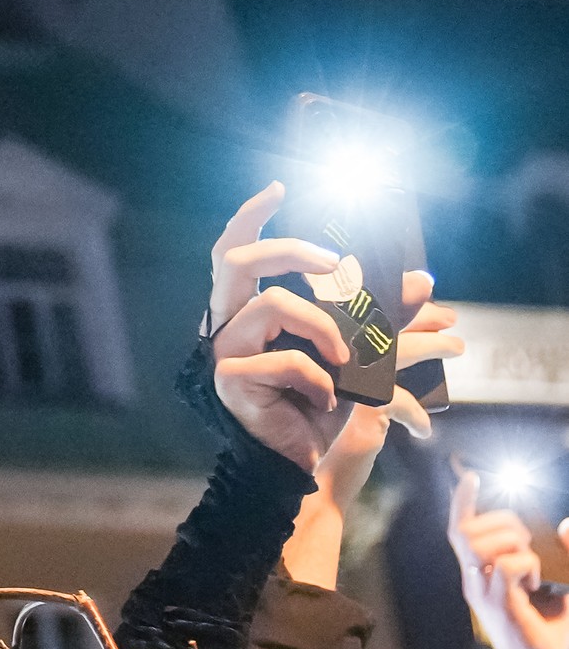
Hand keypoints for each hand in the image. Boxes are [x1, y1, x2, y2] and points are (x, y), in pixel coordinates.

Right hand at [205, 185, 464, 475]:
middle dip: (291, 252)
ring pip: (272, 304)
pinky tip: (322, 396)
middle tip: (334, 264)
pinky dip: (317, 377)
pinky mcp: (230, 380)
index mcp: (249, 311)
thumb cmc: (320, 405)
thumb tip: (425, 282)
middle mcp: (227, 325)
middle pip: (237, 261)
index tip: (278, 189)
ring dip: (323, 326)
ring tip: (345, 358)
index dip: (250, 218)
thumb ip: (387, 317)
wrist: (300, 458)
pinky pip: (285, 359)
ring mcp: (224, 352)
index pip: (235, 253)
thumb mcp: (362, 353)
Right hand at [448, 465, 568, 648]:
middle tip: (528, 544)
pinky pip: (508, 567)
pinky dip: (527, 565)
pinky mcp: (499, 604)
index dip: (461, 502)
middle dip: (502, 523)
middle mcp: (474, 582)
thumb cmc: (550, 634)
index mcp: (481, 577)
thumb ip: (564, 554)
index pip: (459, 531)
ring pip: (479, 544)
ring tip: (531, 563)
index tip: (470, 477)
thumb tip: (565, 523)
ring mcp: (483, 593)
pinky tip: (536, 584)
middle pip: (465, 532)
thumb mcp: (559, 585)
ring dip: (512, 542)